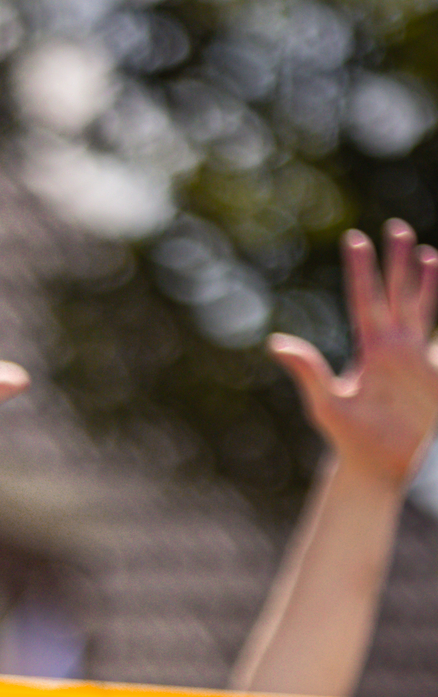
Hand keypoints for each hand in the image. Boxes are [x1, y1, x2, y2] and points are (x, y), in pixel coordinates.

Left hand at [270, 221, 437, 492]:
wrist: (379, 468)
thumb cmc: (349, 440)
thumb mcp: (326, 404)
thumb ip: (307, 370)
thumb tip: (275, 342)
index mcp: (370, 348)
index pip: (364, 298)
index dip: (361, 269)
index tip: (354, 238)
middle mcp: (394, 346)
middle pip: (397, 293)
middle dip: (397, 261)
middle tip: (396, 228)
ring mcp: (417, 359)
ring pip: (422, 308)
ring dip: (425, 281)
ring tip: (427, 252)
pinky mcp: (435, 374)